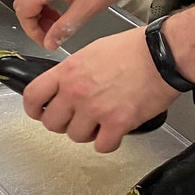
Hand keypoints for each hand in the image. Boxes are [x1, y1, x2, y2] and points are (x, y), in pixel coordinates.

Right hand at [13, 0, 133, 50]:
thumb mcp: (87, 8)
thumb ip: (65, 27)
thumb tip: (50, 42)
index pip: (24, 12)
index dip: (32, 31)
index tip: (45, 41)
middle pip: (22, 2)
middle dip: (33, 21)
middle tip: (50, 33)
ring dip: (39, 11)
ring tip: (57, 22)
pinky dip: (44, 0)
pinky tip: (61, 7)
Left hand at [23, 28, 180, 152]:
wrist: (161, 54)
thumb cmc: (132, 49)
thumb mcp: (90, 52)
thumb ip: (71, 72)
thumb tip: (63, 86)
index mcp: (66, 71)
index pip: (32, 95)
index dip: (32, 108)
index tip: (38, 112)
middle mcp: (76, 92)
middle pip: (51, 122)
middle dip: (61, 123)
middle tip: (74, 118)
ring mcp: (96, 109)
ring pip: (75, 136)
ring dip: (85, 133)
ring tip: (97, 122)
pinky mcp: (118, 123)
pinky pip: (102, 146)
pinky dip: (107, 143)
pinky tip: (113, 132)